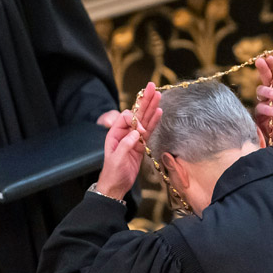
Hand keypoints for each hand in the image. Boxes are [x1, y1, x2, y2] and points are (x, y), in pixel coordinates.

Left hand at [96, 83, 161, 199]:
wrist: (116, 185)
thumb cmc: (113, 172)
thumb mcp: (117, 159)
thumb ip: (125, 145)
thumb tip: (137, 133)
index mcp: (115, 133)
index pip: (126, 118)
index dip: (135, 120)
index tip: (140, 132)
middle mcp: (124, 133)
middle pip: (137, 114)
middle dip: (144, 101)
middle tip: (152, 87)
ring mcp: (133, 138)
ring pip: (144, 120)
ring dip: (151, 108)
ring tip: (158, 95)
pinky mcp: (140, 144)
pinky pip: (149, 130)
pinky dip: (154, 121)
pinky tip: (159, 111)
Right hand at [255, 55, 272, 157]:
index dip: (271, 65)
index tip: (267, 57)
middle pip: (264, 80)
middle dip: (262, 70)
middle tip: (261, 63)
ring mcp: (266, 105)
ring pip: (260, 93)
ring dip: (267, 93)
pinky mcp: (261, 117)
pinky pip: (259, 109)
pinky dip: (267, 110)